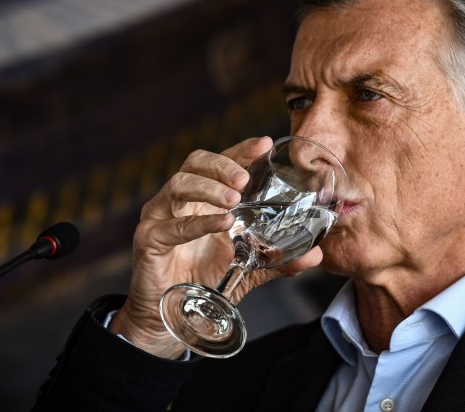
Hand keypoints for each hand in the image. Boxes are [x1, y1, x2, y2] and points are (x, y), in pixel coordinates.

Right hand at [109, 137, 322, 358]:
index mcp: (201, 200)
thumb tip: (316, 256)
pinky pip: (171, 225)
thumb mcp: (247, 269)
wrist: (169, 320)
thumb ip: (277, 260)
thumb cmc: (202, 285)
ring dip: (209, 187)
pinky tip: (221, 224)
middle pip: (195, 163)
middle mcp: (178, 202)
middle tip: (245, 178)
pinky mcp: (148, 240)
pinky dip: (198, 222)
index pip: (219, 164)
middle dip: (223, 165)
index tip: (265, 144)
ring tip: (234, 199)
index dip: (240, 151)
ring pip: (178, 184)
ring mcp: (159, 218)